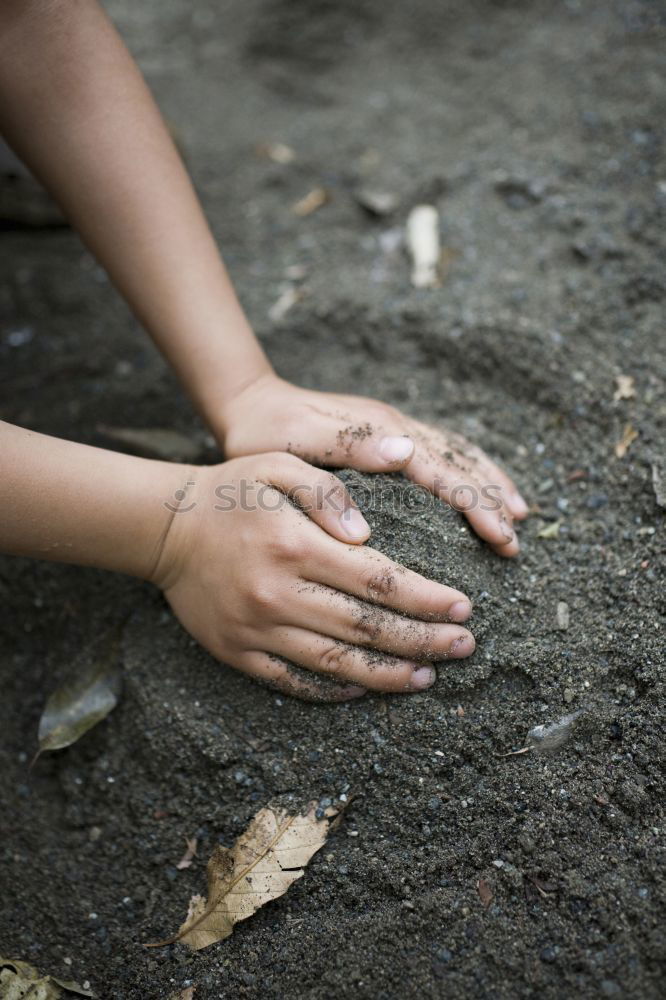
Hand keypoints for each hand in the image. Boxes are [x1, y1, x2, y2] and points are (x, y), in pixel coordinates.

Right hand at [152, 453, 475, 701]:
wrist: (165, 530)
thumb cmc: (232, 492)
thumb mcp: (279, 465)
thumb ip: (328, 490)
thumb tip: (369, 535)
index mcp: (296, 546)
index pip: (379, 582)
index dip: (427, 599)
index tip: (464, 608)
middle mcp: (279, 594)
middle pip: (367, 628)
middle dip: (424, 640)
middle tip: (465, 646)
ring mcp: (257, 630)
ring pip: (336, 664)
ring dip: (389, 673)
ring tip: (428, 676)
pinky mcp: (239, 653)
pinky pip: (294, 682)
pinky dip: (335, 690)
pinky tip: (366, 688)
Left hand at [219, 375, 528, 556]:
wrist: (249, 403)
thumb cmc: (265, 432)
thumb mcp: (295, 440)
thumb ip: (347, 445)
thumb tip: (406, 452)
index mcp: (378, 431)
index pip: (440, 470)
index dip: (474, 503)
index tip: (500, 535)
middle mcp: (394, 427)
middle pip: (458, 462)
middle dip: (492, 501)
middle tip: (516, 543)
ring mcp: (393, 429)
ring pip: (457, 455)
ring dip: (490, 484)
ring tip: (519, 517)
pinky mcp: (387, 436)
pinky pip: (441, 453)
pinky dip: (469, 473)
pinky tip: (480, 491)